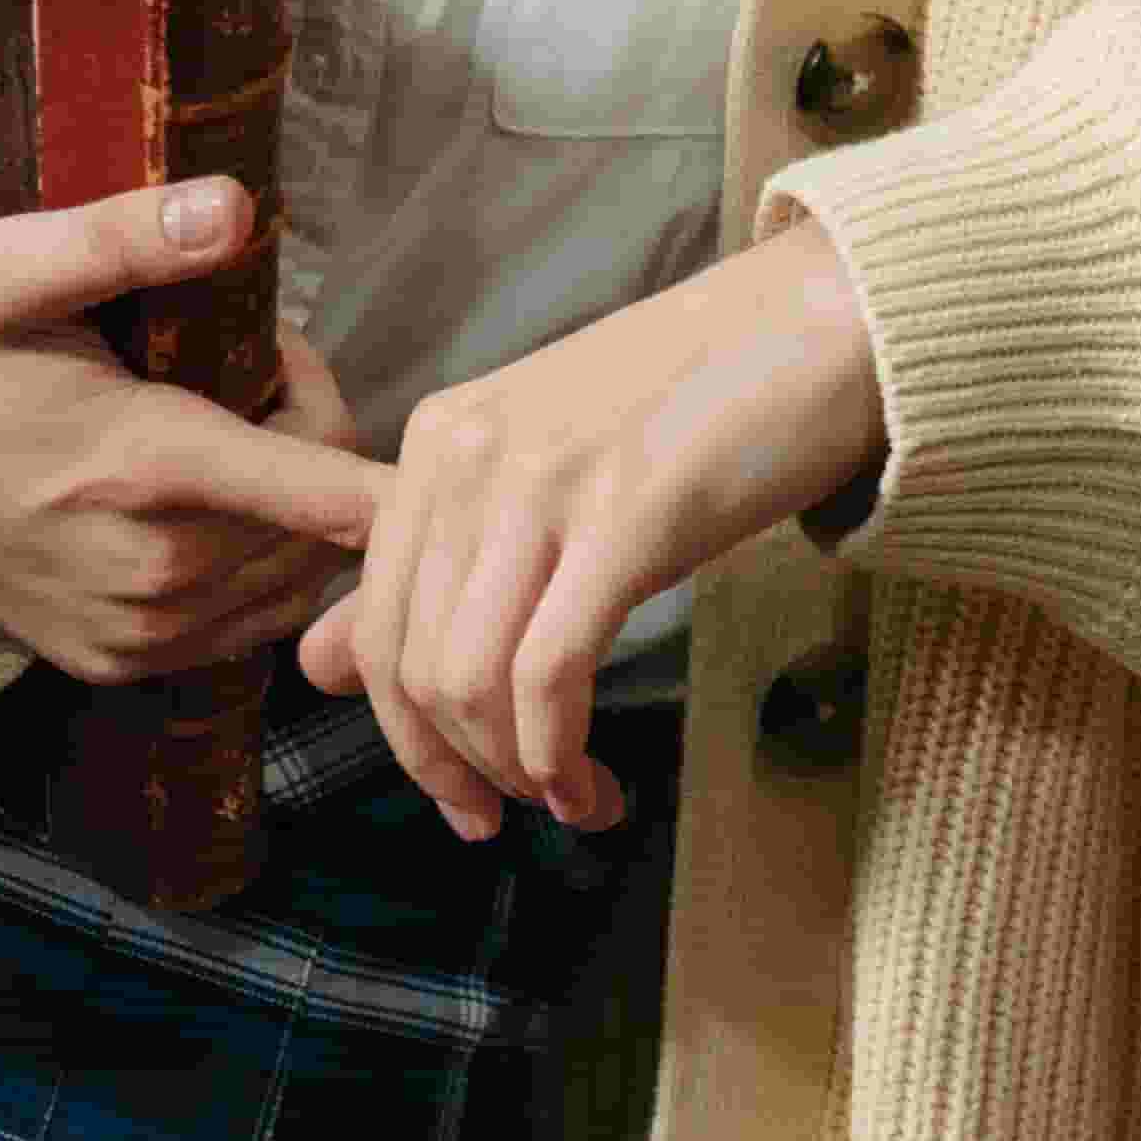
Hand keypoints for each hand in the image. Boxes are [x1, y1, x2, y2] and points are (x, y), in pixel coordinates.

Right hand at [0, 178, 391, 682]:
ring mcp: (135, 632)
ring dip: (288, 505)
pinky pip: (241, 626)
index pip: (334, 488)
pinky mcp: (114, 661)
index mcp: (143, 468)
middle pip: (326, 519)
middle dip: (305, 429)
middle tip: (227, 356)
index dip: (368, 428)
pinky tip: (192, 495)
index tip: (308, 364)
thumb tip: (235, 207)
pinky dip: (251, 564)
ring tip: (207, 420)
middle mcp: (155, 572)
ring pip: (295, 579)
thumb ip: (124, 239)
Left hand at [296, 220, 888, 840]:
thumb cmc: (693, 403)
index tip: (463, 796)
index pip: (375, 621)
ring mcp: (546, 481)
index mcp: (439, 441)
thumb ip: (431, 564)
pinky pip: (550, 671)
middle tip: (511, 816)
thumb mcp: (542, 470)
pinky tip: (591, 778)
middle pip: (411, 664)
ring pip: (468, 680)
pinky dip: (557, 753)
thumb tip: (317, 665)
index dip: (407, 735)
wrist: (823, 324)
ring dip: (515, 771)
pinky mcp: (627, 514)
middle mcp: (470, 455)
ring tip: (574, 799)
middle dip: (456, 769)